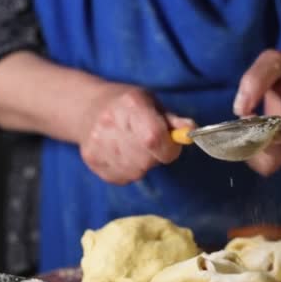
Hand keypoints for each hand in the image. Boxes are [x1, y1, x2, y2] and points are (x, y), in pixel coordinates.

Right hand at [79, 84, 194, 183]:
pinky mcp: (92, 160)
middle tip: (150, 143)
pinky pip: (123, 178)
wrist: (88, 108)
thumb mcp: (153, 103)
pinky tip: (123, 154)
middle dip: (156, 156)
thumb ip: (173, 120)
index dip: (169, 148)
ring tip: (135, 146)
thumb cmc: (129, 106)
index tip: (171, 144)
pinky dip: (129, 170)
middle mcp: (109, 123)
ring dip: (142, 164)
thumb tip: (192, 131)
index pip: (153, 138)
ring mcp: (97, 144)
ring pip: (135, 172)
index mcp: (131, 105)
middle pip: (145, 160)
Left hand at [232, 30, 280, 175]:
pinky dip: (251, 153)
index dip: (266, 137)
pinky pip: (266, 163)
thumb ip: (257, 79)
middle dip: (253, 148)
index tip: (245, 126)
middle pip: (277, 159)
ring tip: (241, 131)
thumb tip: (240, 109)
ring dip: (249, 153)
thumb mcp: (275, 61)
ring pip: (269, 165)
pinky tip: (246, 135)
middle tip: (238, 129)